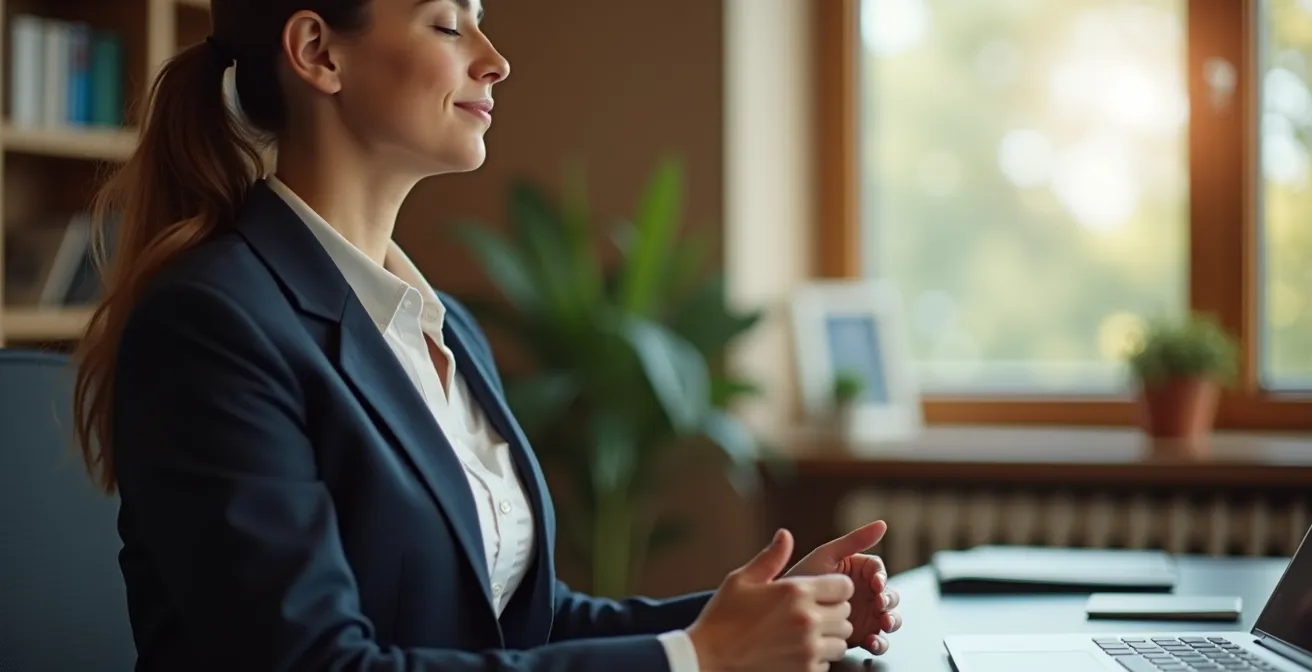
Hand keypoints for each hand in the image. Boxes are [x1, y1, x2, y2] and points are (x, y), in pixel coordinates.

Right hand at [688, 529, 854, 671]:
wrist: (708, 659)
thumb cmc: (722, 618)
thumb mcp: (742, 580)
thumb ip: (771, 557)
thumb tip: (785, 535)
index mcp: (796, 591)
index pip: (845, 586)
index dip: (835, 588)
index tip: (822, 593)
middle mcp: (807, 619)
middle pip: (846, 613)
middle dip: (833, 612)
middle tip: (811, 614)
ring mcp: (808, 648)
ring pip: (842, 640)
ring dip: (829, 637)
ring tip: (806, 635)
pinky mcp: (806, 671)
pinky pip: (829, 662)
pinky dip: (818, 659)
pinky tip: (797, 652)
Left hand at [784, 521, 901, 654]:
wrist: (779, 611)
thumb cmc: (802, 577)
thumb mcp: (827, 555)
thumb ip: (854, 541)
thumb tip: (883, 524)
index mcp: (859, 571)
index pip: (879, 571)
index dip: (882, 577)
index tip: (876, 584)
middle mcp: (865, 593)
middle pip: (889, 595)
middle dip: (889, 600)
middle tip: (880, 605)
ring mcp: (865, 615)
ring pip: (889, 618)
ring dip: (891, 621)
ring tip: (883, 624)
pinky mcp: (861, 637)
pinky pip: (877, 641)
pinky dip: (880, 643)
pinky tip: (871, 642)